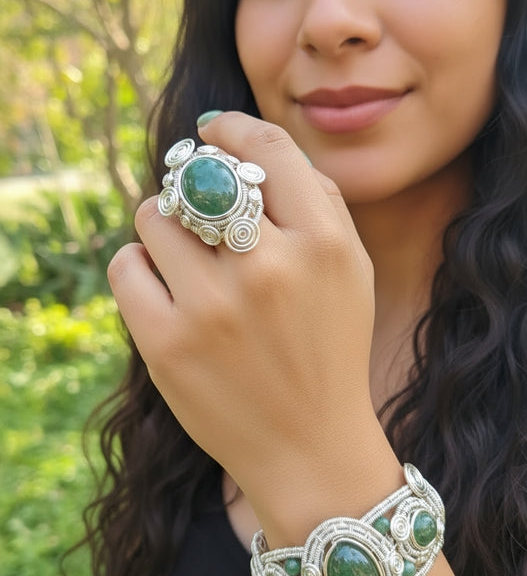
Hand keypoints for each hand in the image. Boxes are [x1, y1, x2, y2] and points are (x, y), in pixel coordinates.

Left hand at [108, 113, 376, 511]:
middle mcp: (269, 270)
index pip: (267, 150)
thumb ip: (317, 202)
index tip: (214, 130)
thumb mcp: (351, 271)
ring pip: (154, 215)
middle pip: (200, 176)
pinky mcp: (167, 345)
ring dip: (164, 225)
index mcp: (324, 245)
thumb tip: (248, 146)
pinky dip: (138, 267)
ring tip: (184, 256)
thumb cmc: (329, 349)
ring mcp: (213, 308)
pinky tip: (164, 287)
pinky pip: (125, 265)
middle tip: (199, 206)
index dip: (232, 129)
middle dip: (195, 185)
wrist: (309, 447)